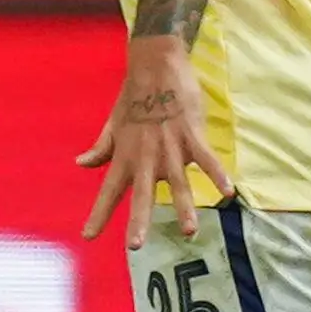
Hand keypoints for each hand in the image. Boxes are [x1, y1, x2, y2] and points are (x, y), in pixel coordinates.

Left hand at [79, 36, 231, 242]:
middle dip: (139, 220)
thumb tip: (81, 164)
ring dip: (183, 207)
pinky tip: (228, 192)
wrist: (156, 65)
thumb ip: (101, 148)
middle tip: (135, 246)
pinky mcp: (191, 134)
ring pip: (178, 182)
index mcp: (125, 155)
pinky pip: (206, 158)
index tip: (88, 236)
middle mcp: (146, 156)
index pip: (108, 190)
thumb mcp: (113, 124)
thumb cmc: (134, 97)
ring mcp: (170, 146)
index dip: (98, 214)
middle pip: (142, 194)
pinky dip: (217, 174)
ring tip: (187, 232)